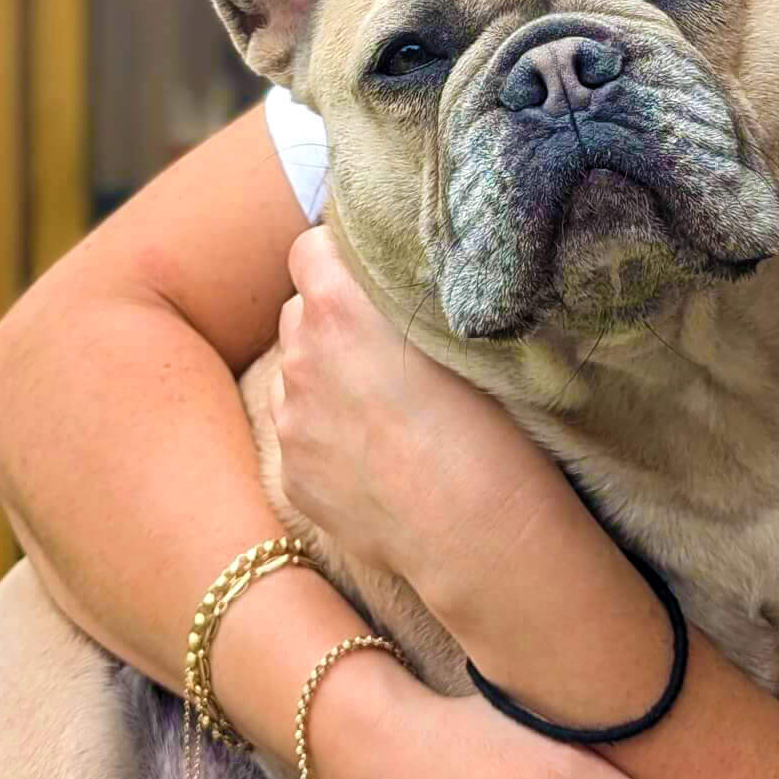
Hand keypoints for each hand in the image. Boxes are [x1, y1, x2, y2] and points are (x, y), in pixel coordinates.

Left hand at [274, 225, 570, 599]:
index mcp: (338, 307)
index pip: (308, 248)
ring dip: (325, 379)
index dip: (337, 256)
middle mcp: (300, 358)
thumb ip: (400, 297)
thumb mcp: (455, 331)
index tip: (367, 273)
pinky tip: (377, 459)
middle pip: (301, 313)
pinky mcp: (294, 475)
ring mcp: (291, 421)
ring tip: (384, 410)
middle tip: (387, 347)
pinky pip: (301, 437)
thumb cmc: (487, 422)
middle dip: (334, 321)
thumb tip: (386, 280)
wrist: (476, 529)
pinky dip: (327, 437)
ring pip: (295, 376)